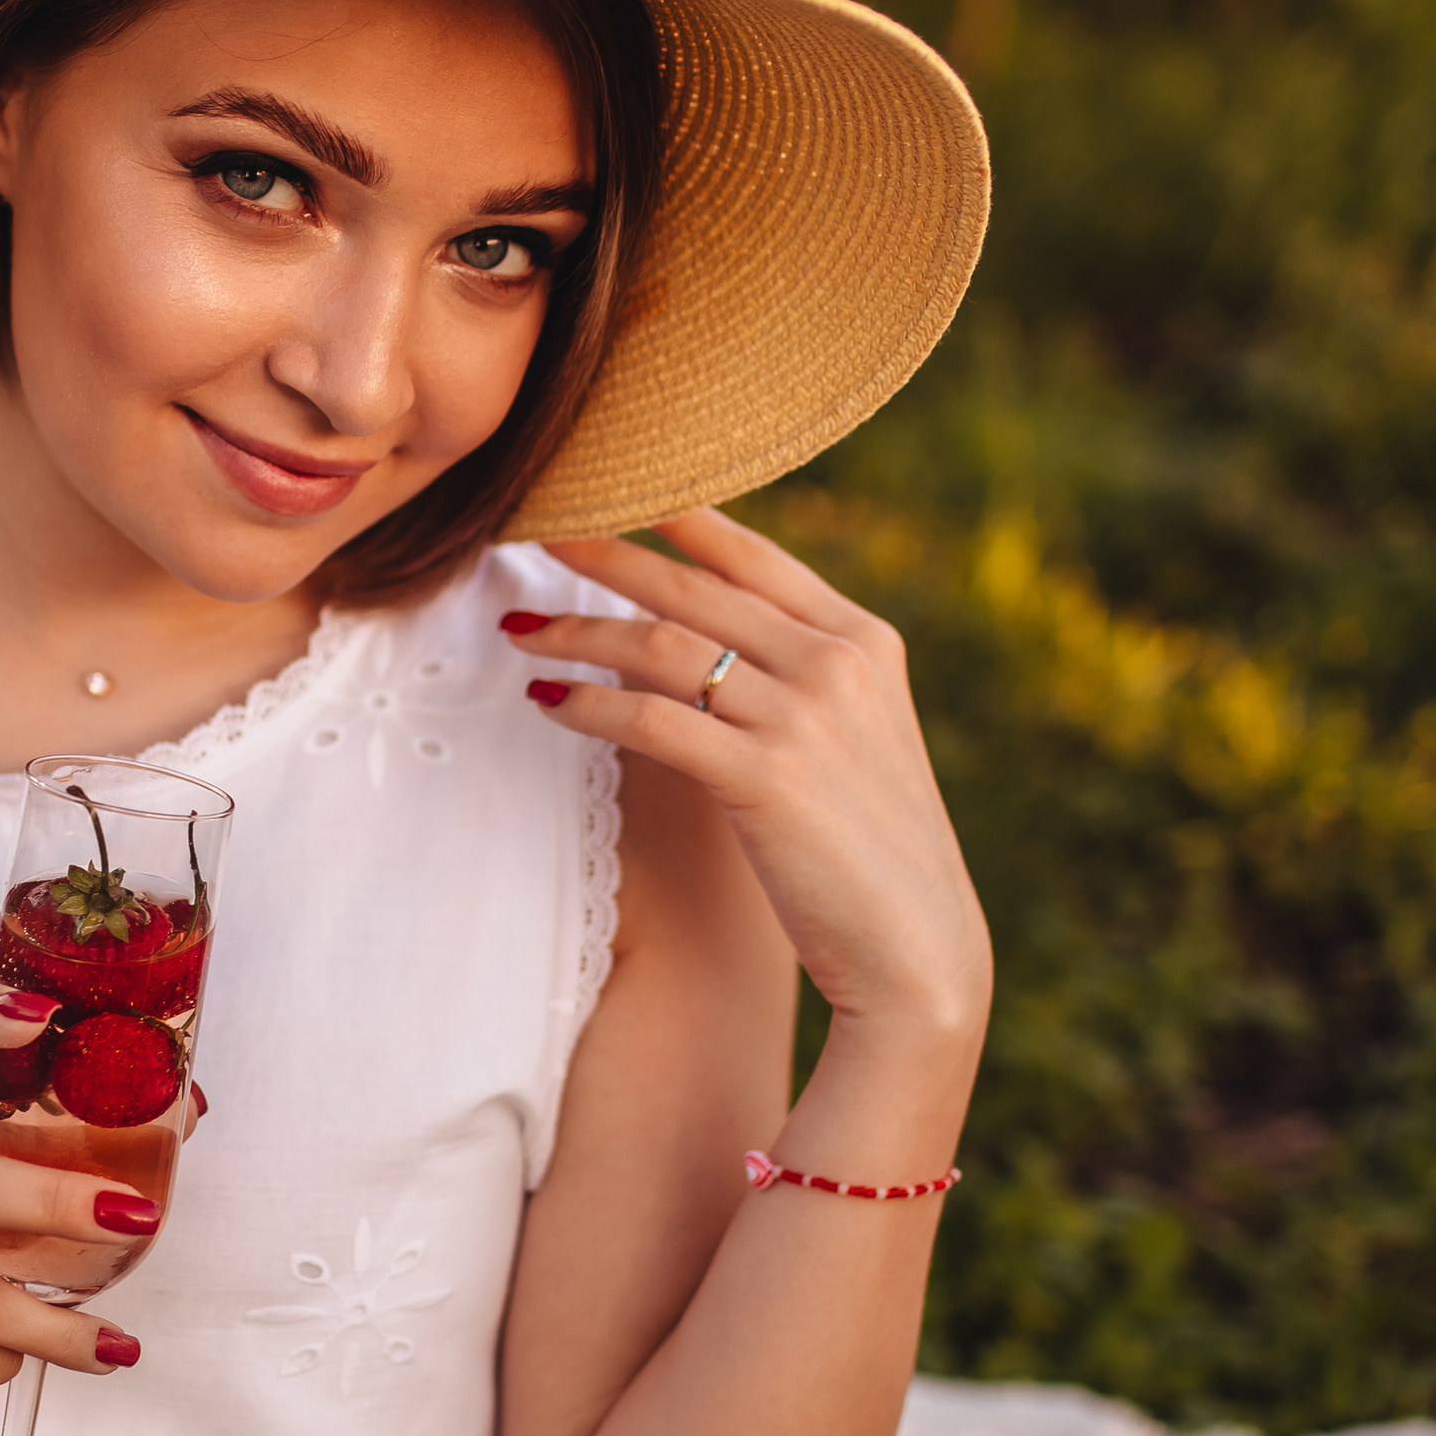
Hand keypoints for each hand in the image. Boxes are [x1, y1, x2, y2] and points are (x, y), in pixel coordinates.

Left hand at [504, 512, 990, 1044]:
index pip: (753, 554)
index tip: (611, 490)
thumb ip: (799, 677)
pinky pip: (650, 719)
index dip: (676, 516)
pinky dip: (588, 704)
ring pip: (660, 647)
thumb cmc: (867, 850)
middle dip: (604, 555)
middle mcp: (836, 663)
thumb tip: (705, 642)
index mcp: (863, 640)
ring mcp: (803, 717)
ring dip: (576, 632)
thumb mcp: (853, 736)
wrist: (915, 946)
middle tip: (537, 531)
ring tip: (519, 630)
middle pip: (692, 588)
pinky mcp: (765, 776)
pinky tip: (548, 701)